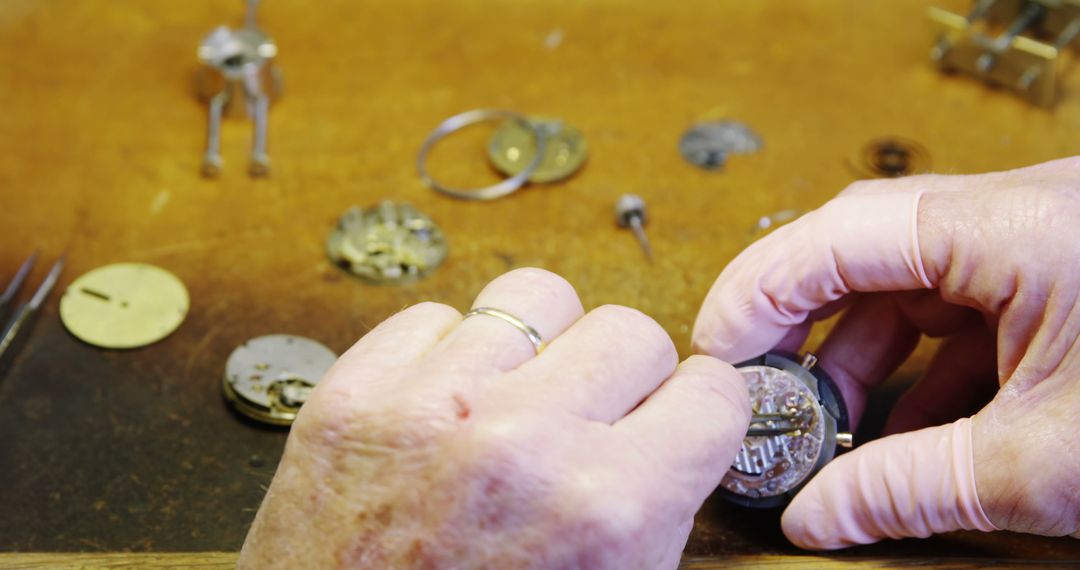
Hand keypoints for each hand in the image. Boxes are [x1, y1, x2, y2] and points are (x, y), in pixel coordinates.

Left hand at [240, 268, 749, 567]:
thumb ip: (658, 510)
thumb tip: (679, 431)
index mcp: (604, 512)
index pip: (712, 391)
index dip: (696, 411)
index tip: (674, 419)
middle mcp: (521, 444)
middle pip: (629, 330)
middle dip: (624, 378)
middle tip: (594, 418)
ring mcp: (429, 409)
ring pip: (535, 297)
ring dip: (542, 345)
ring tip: (520, 394)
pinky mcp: (353, 398)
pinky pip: (434, 316)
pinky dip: (449, 352)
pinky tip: (449, 401)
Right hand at [692, 157, 1079, 548]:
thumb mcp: (1045, 464)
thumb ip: (911, 490)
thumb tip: (814, 520)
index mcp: (1020, 229)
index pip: (843, 233)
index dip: (762, 290)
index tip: (718, 353)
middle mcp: (1023, 216)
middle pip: (866, 252)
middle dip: (806, 331)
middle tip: (763, 398)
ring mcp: (1041, 245)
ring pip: (910, 283)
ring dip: (863, 359)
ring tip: (833, 434)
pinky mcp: (1058, 280)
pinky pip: (960, 310)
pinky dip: (921, 370)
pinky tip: (904, 434)